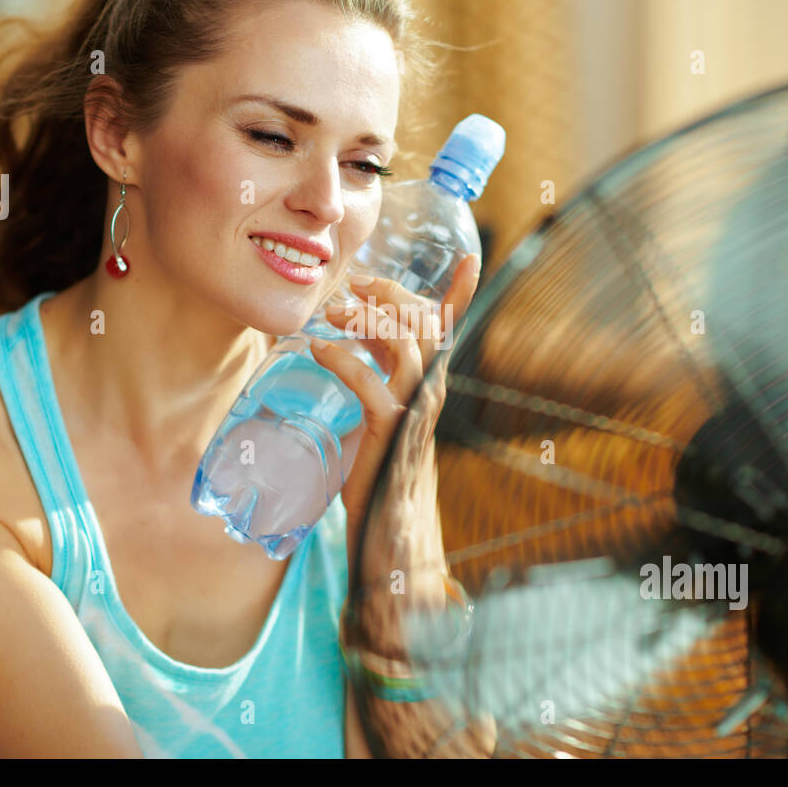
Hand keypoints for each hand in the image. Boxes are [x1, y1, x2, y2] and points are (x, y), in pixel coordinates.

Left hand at [309, 253, 480, 595]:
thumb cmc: (381, 469)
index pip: (449, 329)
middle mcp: (430, 391)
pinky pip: (372, 385)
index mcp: (430, 382)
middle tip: (351, 283)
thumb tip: (354, 333)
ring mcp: (413, 411)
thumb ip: (377, 371)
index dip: (462, 292)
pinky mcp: (389, 433)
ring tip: (331, 312)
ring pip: (404, 346)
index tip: (468, 258)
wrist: (389, 528)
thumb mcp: (381, 409)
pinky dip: (344, 359)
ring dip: (366, 320)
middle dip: (389, 293)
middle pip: (423, 324)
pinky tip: (318, 350)